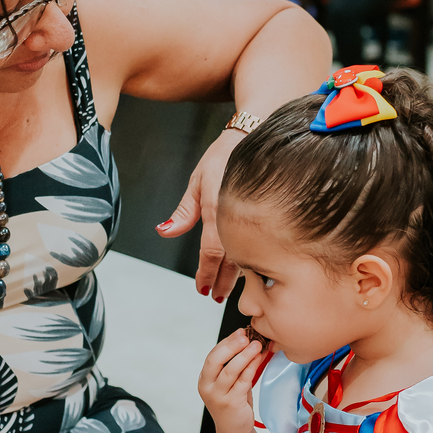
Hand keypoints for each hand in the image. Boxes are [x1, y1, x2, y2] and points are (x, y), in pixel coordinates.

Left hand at [158, 127, 243, 297]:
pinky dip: (252, 261)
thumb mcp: (197, 181)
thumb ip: (184, 212)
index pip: (210, 252)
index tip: (202, 288)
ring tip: (228, 289)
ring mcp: (255, 218)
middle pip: (231, 261)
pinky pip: (260, 245)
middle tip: (215, 296)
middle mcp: (238, 217)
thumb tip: (165, 233)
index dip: (206, 273)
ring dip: (237, 276)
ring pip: (248, 256)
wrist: (258, 136)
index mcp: (218, 209)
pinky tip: (248, 269)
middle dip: (222, 282)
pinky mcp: (268, 217)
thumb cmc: (226, 156)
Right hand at [199, 328, 267, 432]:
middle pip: (216, 361)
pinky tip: (259, 359)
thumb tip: (249, 340)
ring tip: (257, 345)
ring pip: (230, 371)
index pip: (213, 355)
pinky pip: (242, 382)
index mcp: (205, 378)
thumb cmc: (234, 403)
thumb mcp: (231, 382)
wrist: (235, 431)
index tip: (241, 332)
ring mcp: (217, 396)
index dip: (227, 342)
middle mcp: (207, 387)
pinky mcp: (230, 403)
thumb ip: (236, 364)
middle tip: (246, 336)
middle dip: (232, 346)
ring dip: (244, 356)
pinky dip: (251, 368)